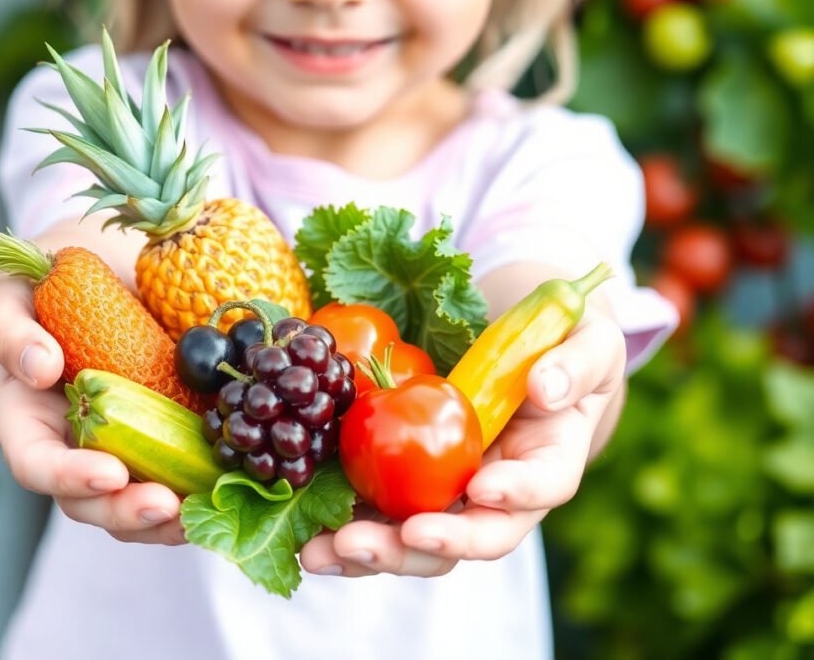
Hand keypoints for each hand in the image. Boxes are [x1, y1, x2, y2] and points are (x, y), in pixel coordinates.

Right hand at [0, 270, 185, 544]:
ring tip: (204, 512)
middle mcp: (75, 444)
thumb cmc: (34, 281)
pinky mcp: (168, 427)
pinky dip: (206, 482)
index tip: (109, 473)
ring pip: (140, 498)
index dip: (69, 478)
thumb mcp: (5, 296)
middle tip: (167, 506)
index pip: (37, 466)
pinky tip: (236, 481)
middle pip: (91, 501)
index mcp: (28, 421)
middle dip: (128, 512)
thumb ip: (10, 330)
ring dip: (171, 517)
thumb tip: (40, 369)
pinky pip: (184, 466)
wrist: (96, 262)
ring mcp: (124, 441)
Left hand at [299, 308, 626, 576]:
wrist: (523, 355)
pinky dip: (343, 531)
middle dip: (423, 546)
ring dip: (370, 553)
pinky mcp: (410, 486)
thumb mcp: (588, 341)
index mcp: (550, 461)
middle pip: (470, 537)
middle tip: (379, 541)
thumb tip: (545, 388)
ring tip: (322, 552)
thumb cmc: (563, 347)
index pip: (540, 488)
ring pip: (417, 542)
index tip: (481, 487)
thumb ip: (577, 362)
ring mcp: (452, 496)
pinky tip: (308, 539)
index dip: (514, 494)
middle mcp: (500, 495)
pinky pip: (380, 517)